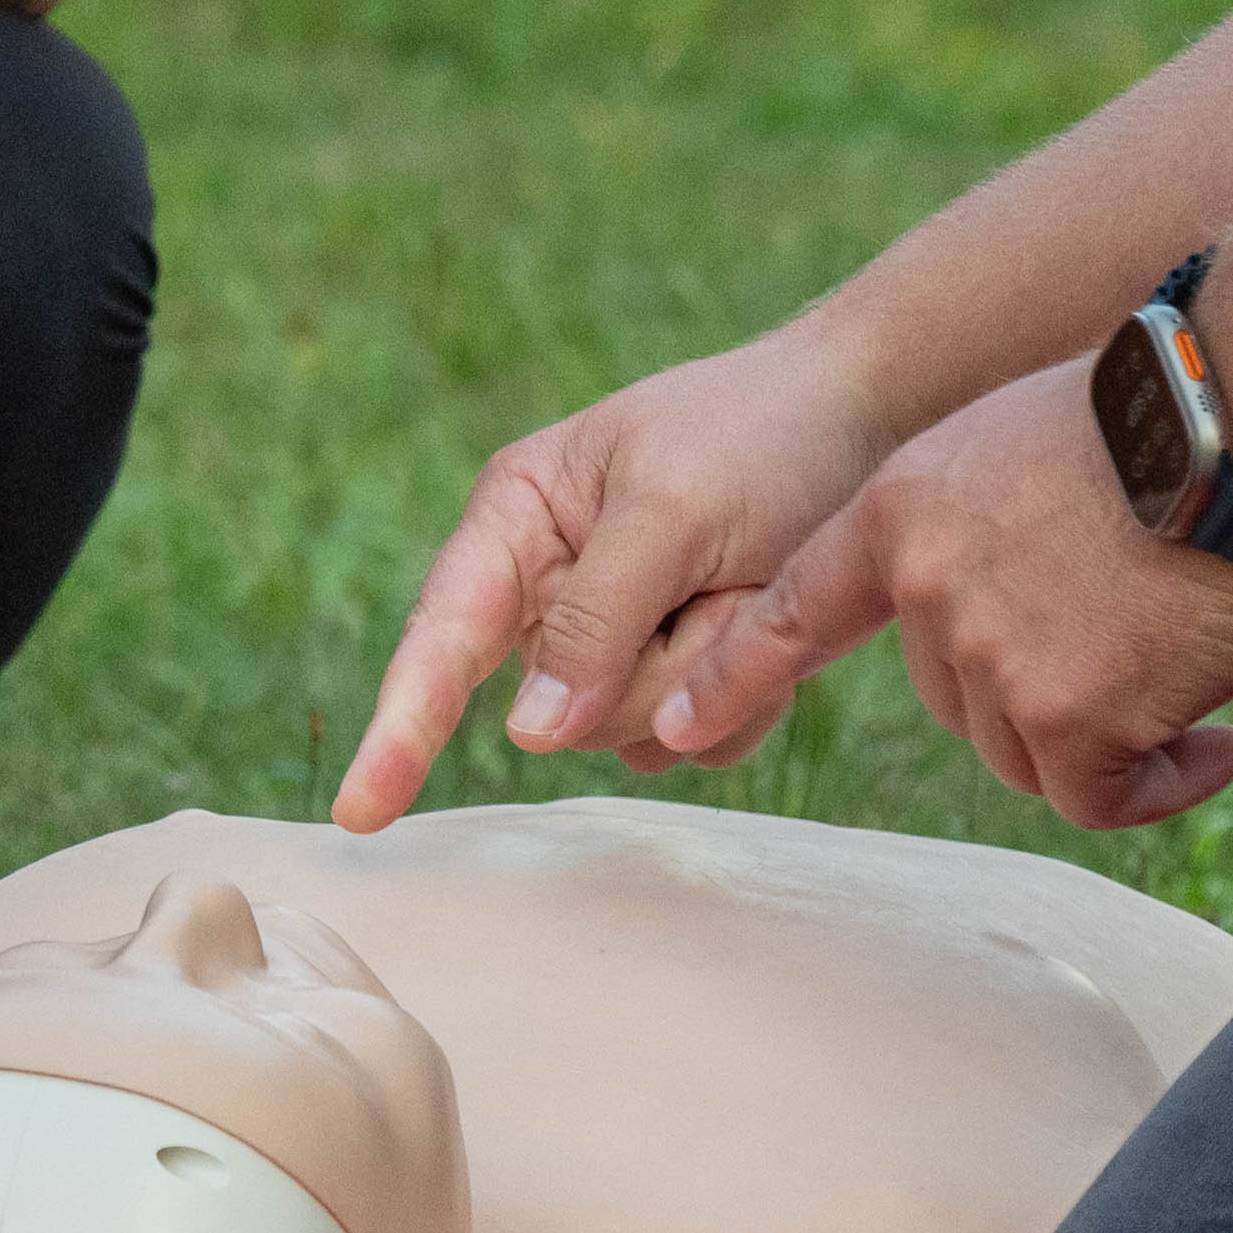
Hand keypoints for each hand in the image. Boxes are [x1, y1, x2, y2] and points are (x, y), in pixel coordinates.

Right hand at [330, 324, 924, 826]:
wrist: (873, 419)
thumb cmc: (761, 436)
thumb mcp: (674, 514)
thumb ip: (596, 621)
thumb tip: (527, 735)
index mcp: (517, 516)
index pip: (440, 637)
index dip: (398, 730)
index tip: (358, 813)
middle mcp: (548, 583)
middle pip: (557, 705)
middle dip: (651, 667)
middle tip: (720, 583)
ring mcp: (611, 634)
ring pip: (624, 732)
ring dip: (704, 675)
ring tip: (745, 584)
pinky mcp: (671, 671)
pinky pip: (684, 742)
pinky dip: (738, 699)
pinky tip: (761, 623)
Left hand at [719, 372, 1232, 832]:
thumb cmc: (1160, 417)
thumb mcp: (1012, 441)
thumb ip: (972, 522)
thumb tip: (998, 587)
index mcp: (900, 514)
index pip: (793, 608)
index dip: (736, 673)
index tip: (679, 723)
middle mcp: (928, 591)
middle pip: (957, 699)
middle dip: (1036, 689)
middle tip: (1130, 633)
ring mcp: (994, 658)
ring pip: (1029, 752)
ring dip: (1110, 733)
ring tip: (1188, 655)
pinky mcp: (1074, 718)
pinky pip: (1105, 796)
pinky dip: (1167, 781)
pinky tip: (1223, 743)